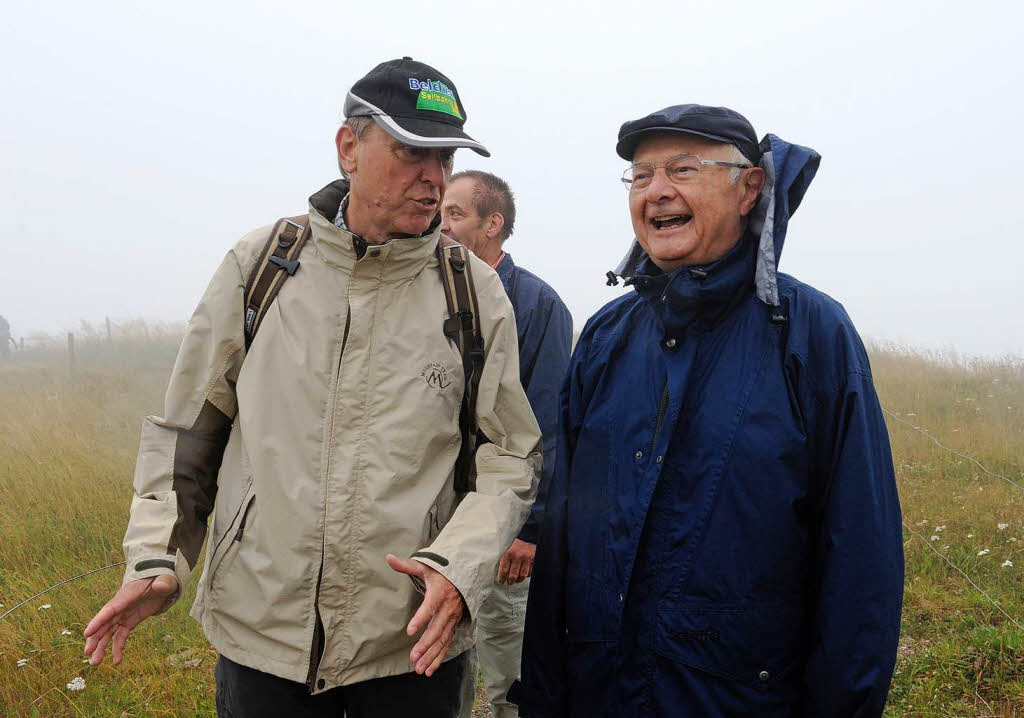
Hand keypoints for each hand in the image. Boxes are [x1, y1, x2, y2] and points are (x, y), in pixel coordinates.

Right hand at [83, 575, 177, 665]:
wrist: (161, 582)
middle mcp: (121, 606)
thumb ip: (164, 582)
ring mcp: (123, 615)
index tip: (86, 633)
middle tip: (87, 653)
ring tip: (96, 663)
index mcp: (127, 595)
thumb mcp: (166, 580)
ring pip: (109, 632)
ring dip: (102, 647)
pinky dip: (118, 648)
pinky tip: (117, 661)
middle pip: (104, 623)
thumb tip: (161, 585)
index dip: (98, 621)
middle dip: (95, 638)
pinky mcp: (129, 621)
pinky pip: (121, 636)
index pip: (110, 609)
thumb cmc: (161, 578)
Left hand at [386, 554, 464, 676]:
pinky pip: (447, 644)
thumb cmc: (442, 571)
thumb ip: (406, 565)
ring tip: (419, 669)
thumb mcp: (425, 566)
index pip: (429, 607)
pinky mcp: (453, 625)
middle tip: (413, 657)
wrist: (466, 574)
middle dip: (425, 645)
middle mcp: (447, 608)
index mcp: (439, 593)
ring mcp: (451, 619)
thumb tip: (388, 557)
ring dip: (431, 656)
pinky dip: (439, 658)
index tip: (410, 630)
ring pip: (442, 640)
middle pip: (436, 629)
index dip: (420, 619)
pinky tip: (429, 669)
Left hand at [497, 539, 535, 584]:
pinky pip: (530, 572)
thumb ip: (505, 560)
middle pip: (513, 575)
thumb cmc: (516, 545)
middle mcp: (518, 557)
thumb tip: (501, 573)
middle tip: (509, 582)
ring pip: (522, 575)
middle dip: (510, 581)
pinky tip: (524, 574)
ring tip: (517, 580)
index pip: (504, 570)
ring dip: (519, 580)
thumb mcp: (508, 549)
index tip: (501, 582)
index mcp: (509, 554)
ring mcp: (527, 559)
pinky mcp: (534, 560)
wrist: (529, 536)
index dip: (501, 578)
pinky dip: (527, 575)